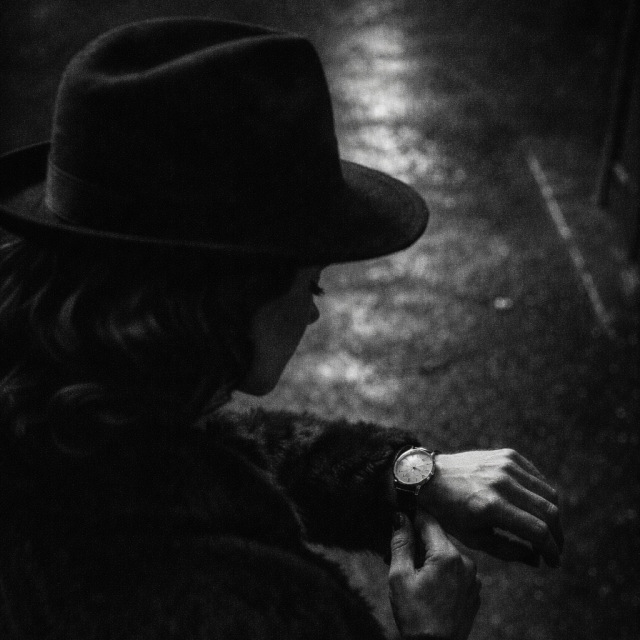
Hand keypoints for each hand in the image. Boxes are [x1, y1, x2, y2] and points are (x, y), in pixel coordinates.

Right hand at [389, 512, 479, 639]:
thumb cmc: (415, 615)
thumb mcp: (400, 576)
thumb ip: (401, 543)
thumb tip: (400, 517)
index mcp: (447, 555)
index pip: (428, 521)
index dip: (412, 518)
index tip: (400, 519)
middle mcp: (465, 562)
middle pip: (438, 539)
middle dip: (419, 542)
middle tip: (400, 555)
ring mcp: (473, 578)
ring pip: (447, 555)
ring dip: (431, 558)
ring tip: (414, 575)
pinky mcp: (474, 591)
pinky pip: (456, 571)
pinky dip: (443, 572)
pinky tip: (429, 588)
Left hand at [418, 449, 562, 566]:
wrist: (429, 476)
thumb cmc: (449, 512)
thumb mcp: (473, 538)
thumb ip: (508, 551)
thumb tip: (538, 559)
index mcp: (491, 506)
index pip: (538, 531)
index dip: (551, 550)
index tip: (553, 562)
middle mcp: (502, 483)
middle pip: (549, 511)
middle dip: (557, 535)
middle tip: (554, 548)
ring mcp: (506, 465)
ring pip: (547, 493)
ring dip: (553, 516)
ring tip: (547, 531)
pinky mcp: (508, 455)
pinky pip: (536, 476)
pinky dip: (542, 494)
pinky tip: (536, 507)